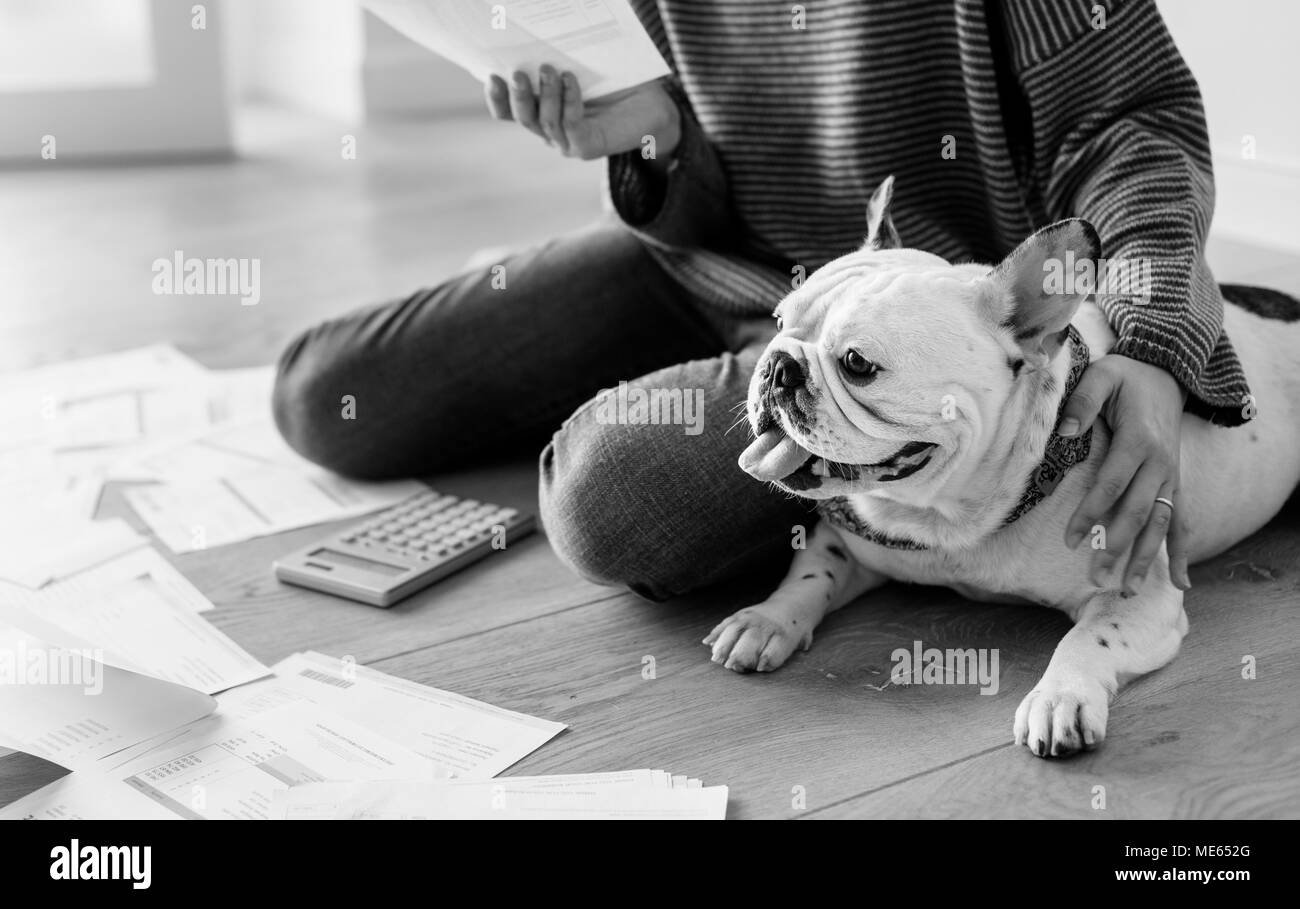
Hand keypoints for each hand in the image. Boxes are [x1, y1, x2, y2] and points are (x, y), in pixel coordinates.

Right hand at [485, 67, 679, 164]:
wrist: (653, 104)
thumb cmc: (615, 80)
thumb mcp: (579, 66)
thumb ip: (556, 59)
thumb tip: (537, 34)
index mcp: (541, 111)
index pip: (507, 111)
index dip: (497, 97)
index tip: (491, 75)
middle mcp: (549, 130)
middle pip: (522, 117)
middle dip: (517, 95)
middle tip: (517, 72)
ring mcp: (567, 142)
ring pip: (544, 122)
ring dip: (544, 94)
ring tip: (549, 69)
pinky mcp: (586, 147)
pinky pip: (570, 126)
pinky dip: (569, 102)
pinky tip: (571, 80)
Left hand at [1060, 354, 1191, 592]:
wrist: (1167, 372)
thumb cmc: (1126, 376)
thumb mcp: (1102, 376)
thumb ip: (1082, 402)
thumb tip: (1064, 432)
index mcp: (1138, 441)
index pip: (1111, 486)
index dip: (1090, 514)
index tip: (1069, 540)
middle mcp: (1160, 463)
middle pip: (1137, 512)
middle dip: (1115, 547)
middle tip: (1095, 578)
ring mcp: (1171, 475)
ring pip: (1161, 524)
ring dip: (1145, 558)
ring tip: (1126, 590)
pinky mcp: (1175, 482)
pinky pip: (1181, 521)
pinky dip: (1179, 552)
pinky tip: (1179, 582)